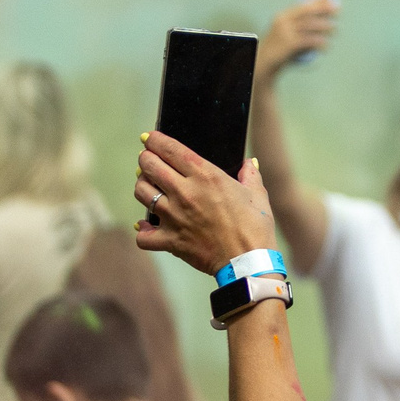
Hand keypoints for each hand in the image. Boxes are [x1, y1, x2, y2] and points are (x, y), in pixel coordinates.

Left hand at [134, 135, 275, 277]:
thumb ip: (250, 175)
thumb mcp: (258, 195)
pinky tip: (147, 226)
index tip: (150, 138)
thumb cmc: (255, 228)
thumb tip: (248, 163)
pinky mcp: (170, 240)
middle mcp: (185, 192)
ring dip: (142, 187)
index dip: (155, 140)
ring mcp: (174, 217)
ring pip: (142, 193)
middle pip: (149, 166)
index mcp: (206, 176)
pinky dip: (143, 231)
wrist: (248, 262)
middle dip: (145, 159)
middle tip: (148, 160)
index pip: (170, 148)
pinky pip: (144, 235)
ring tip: (149, 187)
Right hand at [257, 0, 338, 75]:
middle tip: (337, 9)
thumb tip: (322, 18)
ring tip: (334, 28)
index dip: (317, 1)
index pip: (303, 5)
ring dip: (324, 26)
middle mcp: (283, 21)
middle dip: (323, 9)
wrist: (265, 61)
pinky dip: (319, 41)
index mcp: (283, 16)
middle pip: (307, 13)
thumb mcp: (288, 32)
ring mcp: (285, 32)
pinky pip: (308, 40)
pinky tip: (326, 43)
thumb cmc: (280, 47)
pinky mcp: (289, 44)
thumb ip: (302, 24)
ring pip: (309, 25)